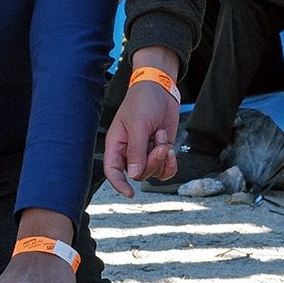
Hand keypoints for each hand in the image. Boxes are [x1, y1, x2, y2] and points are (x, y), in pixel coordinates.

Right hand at [101, 50, 181, 193]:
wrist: (160, 89)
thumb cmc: (143, 101)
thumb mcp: (138, 124)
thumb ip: (136, 150)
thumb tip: (134, 175)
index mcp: (116, 144)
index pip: (112, 170)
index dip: (119, 184)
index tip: (130, 193)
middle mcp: (130, 151)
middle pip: (138, 173)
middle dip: (152, 161)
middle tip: (160, 145)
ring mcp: (146, 152)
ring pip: (153, 172)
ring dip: (162, 158)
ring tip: (161, 136)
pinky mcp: (160, 151)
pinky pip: (165, 169)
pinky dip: (170, 163)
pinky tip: (170, 149)